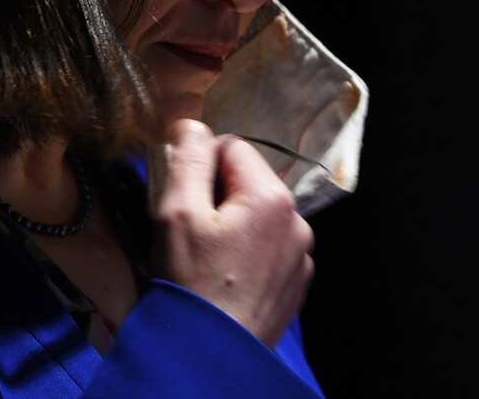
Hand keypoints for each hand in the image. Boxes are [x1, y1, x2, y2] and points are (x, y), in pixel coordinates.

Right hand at [151, 118, 315, 347]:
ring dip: (233, 222)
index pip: (231, 146)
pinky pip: (268, 247)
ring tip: (206, 254)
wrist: (211, 354)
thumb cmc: (191, 280)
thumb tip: (193, 124)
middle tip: (190, 227)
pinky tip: (224, 275)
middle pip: (248, 180)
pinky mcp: (295, 283)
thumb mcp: (177, 211)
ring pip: (258, 215)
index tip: (181, 195)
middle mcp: (297, 220)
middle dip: (217, 193)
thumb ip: (188, 158)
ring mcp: (301, 255)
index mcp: (271, 196)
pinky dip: (247, 251)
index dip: (200, 164)